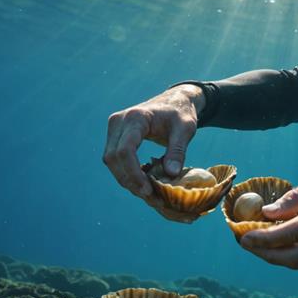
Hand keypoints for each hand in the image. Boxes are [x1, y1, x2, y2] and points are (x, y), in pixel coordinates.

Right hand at [103, 85, 203, 222]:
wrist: (174, 100)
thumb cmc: (181, 113)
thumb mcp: (186, 129)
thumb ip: (178, 151)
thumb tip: (170, 175)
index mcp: (136, 117)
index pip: (126, 150)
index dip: (133, 173)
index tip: (148, 190)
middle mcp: (119, 120)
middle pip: (113, 158)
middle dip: (129, 180)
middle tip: (149, 196)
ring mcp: (114, 127)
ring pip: (110, 160)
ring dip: (126, 178)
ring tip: (147, 192)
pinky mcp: (115, 134)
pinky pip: (115, 157)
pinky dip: (126, 171)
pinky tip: (142, 182)